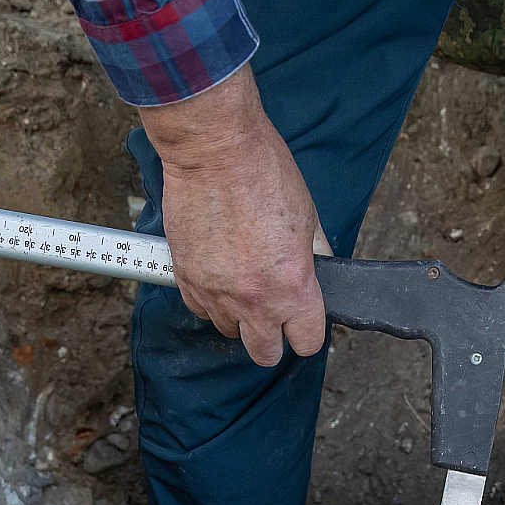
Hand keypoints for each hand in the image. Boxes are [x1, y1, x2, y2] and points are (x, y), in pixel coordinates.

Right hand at [139, 65, 329, 367]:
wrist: (214, 150)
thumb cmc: (264, 173)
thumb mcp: (309, 217)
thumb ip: (313, 254)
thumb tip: (318, 270)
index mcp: (293, 287)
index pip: (306, 343)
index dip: (307, 333)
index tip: (303, 322)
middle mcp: (254, 300)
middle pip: (265, 354)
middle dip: (272, 339)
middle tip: (273, 315)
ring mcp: (216, 293)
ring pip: (229, 331)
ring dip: (238, 317)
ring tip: (242, 283)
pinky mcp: (186, 279)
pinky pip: (201, 310)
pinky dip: (210, 300)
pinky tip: (218, 274)